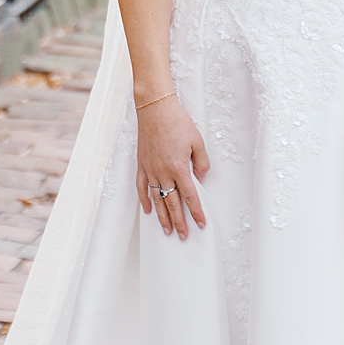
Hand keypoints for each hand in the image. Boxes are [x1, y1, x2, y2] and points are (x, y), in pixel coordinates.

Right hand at [135, 94, 208, 240]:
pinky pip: (142, 187)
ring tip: (167, 231)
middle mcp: (163, 172)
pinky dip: (145, 200)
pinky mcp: (142, 165)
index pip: (190, 196)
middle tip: (184, 236)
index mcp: (179, 167)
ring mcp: (150, 169)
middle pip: (173, 203)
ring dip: (162, 217)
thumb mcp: (198, 142)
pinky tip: (148, 211)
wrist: (155, 108)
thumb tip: (199, 180)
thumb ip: (201, 163)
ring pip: (157, 199)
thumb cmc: (178, 122)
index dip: (196, 212)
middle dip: (179, 222)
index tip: (201, 224)